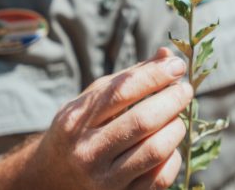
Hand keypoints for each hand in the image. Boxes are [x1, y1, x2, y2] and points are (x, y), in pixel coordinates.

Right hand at [24, 48, 192, 189]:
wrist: (49, 180)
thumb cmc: (78, 131)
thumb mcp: (91, 100)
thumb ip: (129, 78)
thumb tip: (168, 56)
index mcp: (76, 121)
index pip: (122, 91)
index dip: (155, 75)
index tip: (177, 66)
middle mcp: (88, 152)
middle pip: (142, 121)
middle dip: (172, 101)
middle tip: (184, 90)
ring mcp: (104, 180)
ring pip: (155, 150)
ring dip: (176, 128)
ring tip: (177, 118)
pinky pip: (160, 178)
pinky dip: (172, 157)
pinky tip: (169, 146)